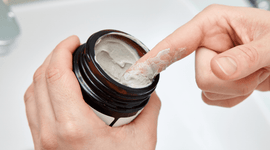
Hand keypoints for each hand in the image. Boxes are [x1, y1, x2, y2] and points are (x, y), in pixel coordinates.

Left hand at [24, 36, 160, 149]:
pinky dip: (39, 92)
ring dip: (44, 74)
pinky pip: (31, 111)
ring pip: (30, 95)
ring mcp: (42, 142)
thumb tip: (149, 93)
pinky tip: (54, 90)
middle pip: (39, 80)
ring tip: (62, 66)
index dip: (62, 50)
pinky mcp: (41, 147)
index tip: (73, 43)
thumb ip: (148, 110)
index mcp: (74, 128)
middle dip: (54, 57)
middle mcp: (51, 135)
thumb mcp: (142, 141)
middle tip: (70, 50)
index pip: (55, 75)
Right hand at [132, 4, 269, 106]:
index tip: (139, 69)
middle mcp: (210, 42)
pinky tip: (248, 81)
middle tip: (252, 67)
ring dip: (236, 88)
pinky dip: (235, 96)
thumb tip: (219, 69)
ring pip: (206, 88)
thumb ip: (246, 57)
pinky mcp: (218, 79)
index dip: (157, 55)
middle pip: (198, 73)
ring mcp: (213, 61)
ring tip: (254, 71)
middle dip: (230, 79)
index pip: (178, 40)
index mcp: (215, 23)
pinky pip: (214, 98)